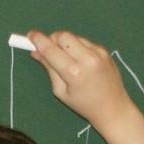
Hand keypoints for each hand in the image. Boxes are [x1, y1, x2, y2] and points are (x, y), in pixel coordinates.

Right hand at [27, 31, 143, 143]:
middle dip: (52, 39)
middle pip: (63, 35)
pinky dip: (77, 47)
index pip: (51, 49)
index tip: (30, 35)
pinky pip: (85, 42)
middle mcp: (87, 58)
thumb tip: (36, 52)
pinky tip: (80, 61)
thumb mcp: (61, 91)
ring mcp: (98, 52)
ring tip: (66, 58)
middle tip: (48, 49)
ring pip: (74, 37)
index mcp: (73, 72)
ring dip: (65, 43)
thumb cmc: (84, 105)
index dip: (38, 40)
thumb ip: (49, 68)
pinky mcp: (104, 50)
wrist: (113, 108)